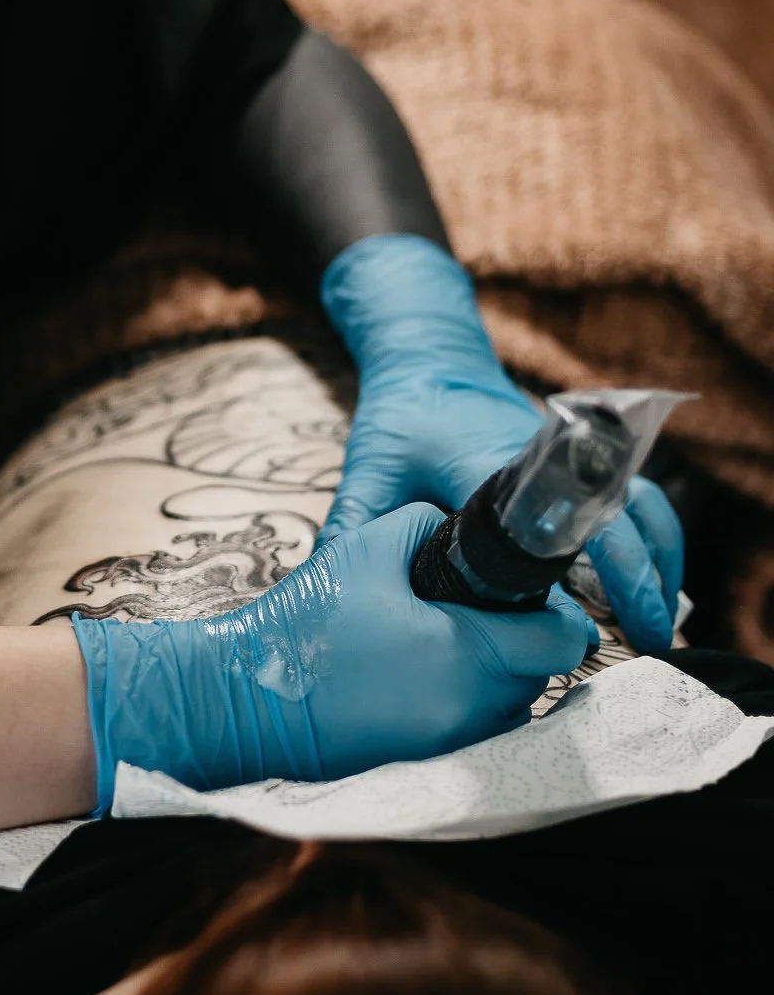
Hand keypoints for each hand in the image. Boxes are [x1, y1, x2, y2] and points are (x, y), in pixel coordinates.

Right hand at [72, 504, 596, 812]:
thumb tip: (465, 536)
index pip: (562, 640)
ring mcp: (454, 747)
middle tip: (466, 607)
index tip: (521, 590)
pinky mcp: (428, 767)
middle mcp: (476, 712)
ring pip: (510, 705)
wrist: (247, 698)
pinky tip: (416, 674)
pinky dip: (462, 701)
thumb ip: (432, 525)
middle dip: (516, 638)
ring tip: (436, 640)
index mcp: (471, 656)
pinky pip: (475, 729)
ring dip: (492, 673)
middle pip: (539, 674)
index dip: (550, 609)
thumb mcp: (372, 545)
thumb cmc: (310, 621)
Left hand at [317, 233, 683, 652]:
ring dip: (657, 558)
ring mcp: (568, 457)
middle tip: (648, 637)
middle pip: (611, 514)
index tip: (591, 620)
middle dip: (636, 576)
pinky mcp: (579, 462)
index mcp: (490, 463)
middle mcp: (543, 459)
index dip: (575, 569)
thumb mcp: (372, 468)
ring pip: (636, 504)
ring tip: (661, 620)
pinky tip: (656, 580)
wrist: (430, 357)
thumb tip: (333, 588)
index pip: (544, 521)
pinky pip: (633, 496)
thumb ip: (358, 524)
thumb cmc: (402, 414)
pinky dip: (653, 536)